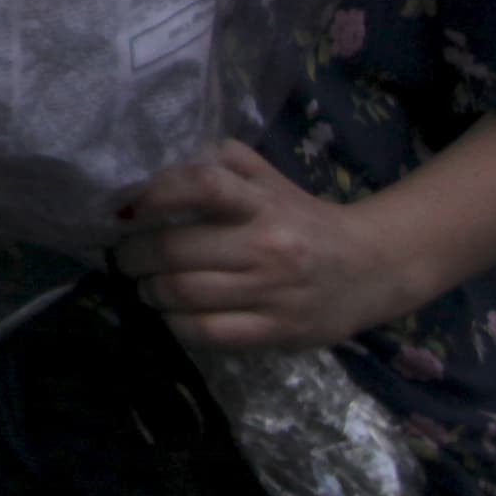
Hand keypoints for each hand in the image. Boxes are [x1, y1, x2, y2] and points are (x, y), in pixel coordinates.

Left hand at [113, 141, 413, 350]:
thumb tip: (153, 166)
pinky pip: (209, 333)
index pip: (203, 185)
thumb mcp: (266, 179)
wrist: (370, 267)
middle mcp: (267, 245)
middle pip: (176, 250)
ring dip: (150, 291)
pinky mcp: (278, 331)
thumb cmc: (300, 217)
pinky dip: (177, 325)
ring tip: (146, 285)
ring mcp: (272, 292)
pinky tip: (173, 315)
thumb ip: (218, 162)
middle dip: (134, 255)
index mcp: (261, 202)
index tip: (128, 207)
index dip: (155, 194)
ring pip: (185, 294)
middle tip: (125, 256)